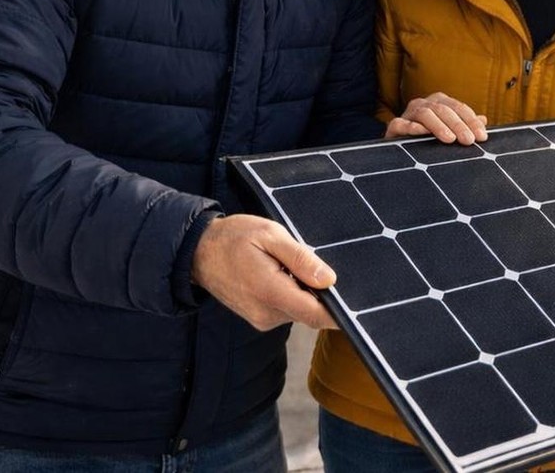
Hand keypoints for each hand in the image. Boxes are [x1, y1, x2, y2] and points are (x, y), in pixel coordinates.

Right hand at [191, 214, 337, 330]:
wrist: (198, 252)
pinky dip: (293, 295)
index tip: (356, 301)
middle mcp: (267, 314)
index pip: (316, 314)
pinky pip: (287, 310)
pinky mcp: (259, 318)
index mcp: (270, 292)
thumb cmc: (234, 238)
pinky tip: (284, 274)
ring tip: (292, 265)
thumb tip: (329, 280)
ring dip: (305, 292)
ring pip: (300, 311)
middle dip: (322, 294)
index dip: (340, 312)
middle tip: (318, 266)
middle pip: (311, 313)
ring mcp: (262, 319)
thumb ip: (300, 258)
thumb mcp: (270, 235)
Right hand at [386, 92, 487, 144]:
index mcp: (440, 102)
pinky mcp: (395, 125)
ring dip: (439, 126)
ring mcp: (409, 113)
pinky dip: (411, 127)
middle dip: (459, 125)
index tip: (482, 136)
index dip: (472, 121)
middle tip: (469, 140)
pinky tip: (421, 133)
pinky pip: (401, 123)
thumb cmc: (429, 138)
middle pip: (444, 110)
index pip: (459, 108)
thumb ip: (465, 125)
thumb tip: (483, 120)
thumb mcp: (449, 131)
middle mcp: (425, 103)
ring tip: (450, 139)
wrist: (401, 148)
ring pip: (425, 113)